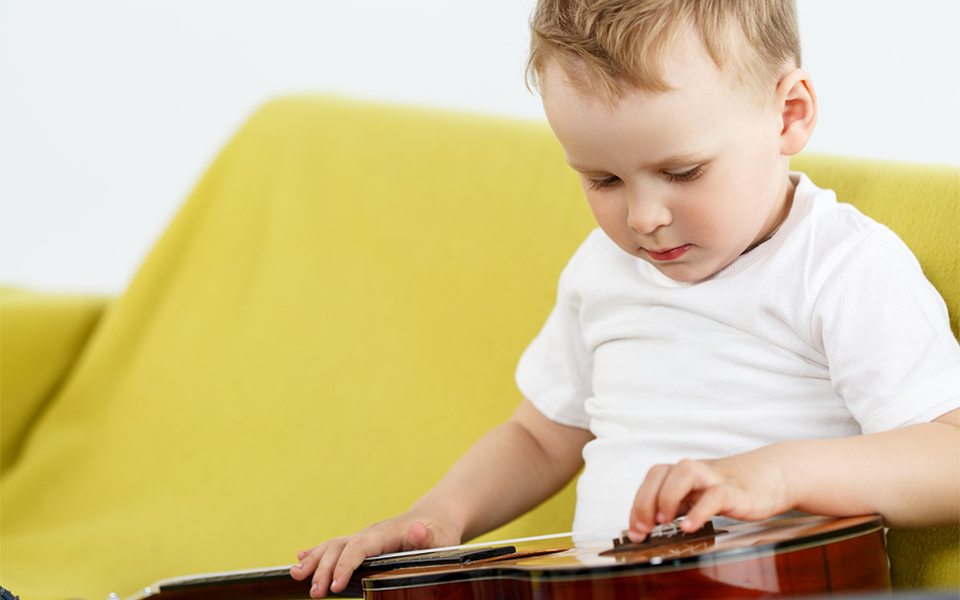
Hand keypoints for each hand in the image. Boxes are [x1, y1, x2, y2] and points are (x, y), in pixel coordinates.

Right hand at [290, 513, 461, 597]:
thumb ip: (428, 537)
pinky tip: (300, 559)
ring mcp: (365, 537)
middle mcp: (371, 533)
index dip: (345, 565)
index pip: (359, 547)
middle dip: (323, 568)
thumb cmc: (440, 532)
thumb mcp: (442, 537)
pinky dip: (317, 552)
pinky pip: (336, 546)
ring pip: (333, 546)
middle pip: (340, 547)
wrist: (436, 517)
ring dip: (314, 561)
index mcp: (387, 533)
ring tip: (296, 576)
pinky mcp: (363, 543)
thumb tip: (416, 530)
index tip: (334, 586)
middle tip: (314, 593)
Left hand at [627, 448, 793, 542]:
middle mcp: (694, 471)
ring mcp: (714, 478)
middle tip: (644, 529)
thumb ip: (676, 507)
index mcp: (682, 473)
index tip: (635, 530)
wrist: (772, 476)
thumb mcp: (698, 496)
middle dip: (645, 501)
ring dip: (667, 497)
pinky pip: (715, 495)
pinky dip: (699, 510)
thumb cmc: (731, 489)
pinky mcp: (735, 491)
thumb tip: (648, 528)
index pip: (650, 480)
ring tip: (664, 522)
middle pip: (659, 473)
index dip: (637, 504)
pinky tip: (690, 526)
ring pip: (684, 473)